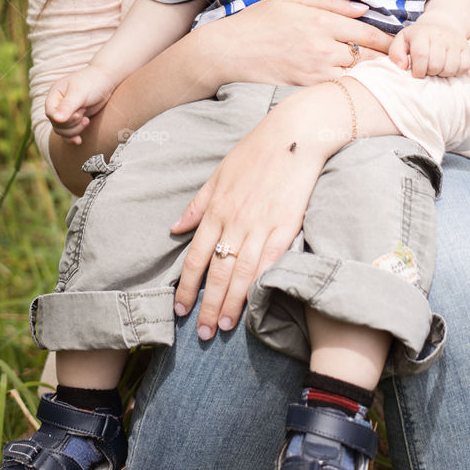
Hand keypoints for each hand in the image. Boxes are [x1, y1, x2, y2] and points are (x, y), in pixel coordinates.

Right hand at [46, 65, 117, 144]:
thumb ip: (68, 105)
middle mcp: (58, 104)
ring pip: (62, 131)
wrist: (107, 81)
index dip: (62, 118)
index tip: (77, 115)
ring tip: (87, 120)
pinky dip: (73, 137)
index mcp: (55, 94)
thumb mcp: (80, 93)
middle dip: (71, 124)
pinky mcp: (75, 119)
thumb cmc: (92, 82)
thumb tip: (56, 119)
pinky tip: (79, 140)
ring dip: (75, 130)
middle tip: (83, 115)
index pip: (50, 113)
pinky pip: (68, 133)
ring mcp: (66, 113)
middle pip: (56, 124)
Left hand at [169, 86, 331, 338]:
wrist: (293, 136)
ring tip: (223, 326)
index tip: (179, 309)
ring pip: (241, 273)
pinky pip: (270, 262)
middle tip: (201, 334)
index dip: (186, 287)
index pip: (195, 257)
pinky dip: (260, 285)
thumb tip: (175, 228)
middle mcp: (236, 221)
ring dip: (231, 303)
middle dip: (206, 305)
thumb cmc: (255, 152)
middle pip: (217, 272)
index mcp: (217, 209)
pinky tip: (254, 304)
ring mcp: (262, 225)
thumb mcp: (219, 174)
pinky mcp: (287, 227)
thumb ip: (198, 205)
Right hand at [208, 0, 391, 85]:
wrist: (231, 50)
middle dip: (385, 59)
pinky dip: (350, 85)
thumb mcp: (293, 0)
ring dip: (369, 74)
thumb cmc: (260, 21)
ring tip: (383, 73)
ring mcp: (315, 70)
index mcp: (321, 21)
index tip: (401, 43)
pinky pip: (337, 87)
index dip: (389, 40)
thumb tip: (363, 9)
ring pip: (355, 74)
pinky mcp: (307, 85)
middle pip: (368, 56)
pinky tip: (356, 83)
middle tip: (400, 61)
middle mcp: (322, 47)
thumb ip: (331, 2)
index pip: (368, 33)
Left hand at [387, 21, 469, 78]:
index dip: (418, 71)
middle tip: (427, 69)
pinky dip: (456, 72)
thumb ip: (396, 54)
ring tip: (437, 67)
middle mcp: (439, 35)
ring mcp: (454, 40)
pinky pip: (464, 67)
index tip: (416, 75)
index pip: (421, 56)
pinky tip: (447, 66)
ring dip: (442, 73)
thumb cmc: (417, 38)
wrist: (440, 24)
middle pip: (436, 65)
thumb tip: (402, 67)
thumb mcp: (402, 41)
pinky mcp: (466, 47)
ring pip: (450, 68)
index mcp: (421, 33)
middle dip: (429, 73)